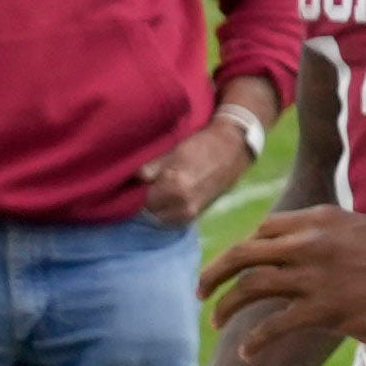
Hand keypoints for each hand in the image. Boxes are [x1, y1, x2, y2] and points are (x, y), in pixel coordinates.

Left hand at [134, 105, 269, 227]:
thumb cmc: (203, 146)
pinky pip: (172, 220)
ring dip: (154, 209)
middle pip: (149, 213)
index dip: (133, 193)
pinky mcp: (197, 216)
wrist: (234, 150)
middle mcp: (183, 206)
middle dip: (142, 202)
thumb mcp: (175, 151)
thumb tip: (133, 179)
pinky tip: (166, 199)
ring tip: (154, 193)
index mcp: (176, 188)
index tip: (132, 185)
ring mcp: (191, 214)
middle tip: (141, 188)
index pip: (141, 201)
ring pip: (160, 219)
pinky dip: (165, 212)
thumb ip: (152, 168)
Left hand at [203, 203, 365, 354]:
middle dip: (214, 273)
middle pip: (243, 253)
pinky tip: (246, 353)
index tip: (239, 267)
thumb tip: (307, 249)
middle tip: (200, 291)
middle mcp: (311, 243)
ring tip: (215, 320)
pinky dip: (254, 341)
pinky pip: (274, 326)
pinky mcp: (325, 310)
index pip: (265, 230)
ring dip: (226, 306)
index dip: (246, 249)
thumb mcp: (363, 230)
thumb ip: (330, 235)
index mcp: (321, 220)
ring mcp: (316, 277)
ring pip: (251, 287)